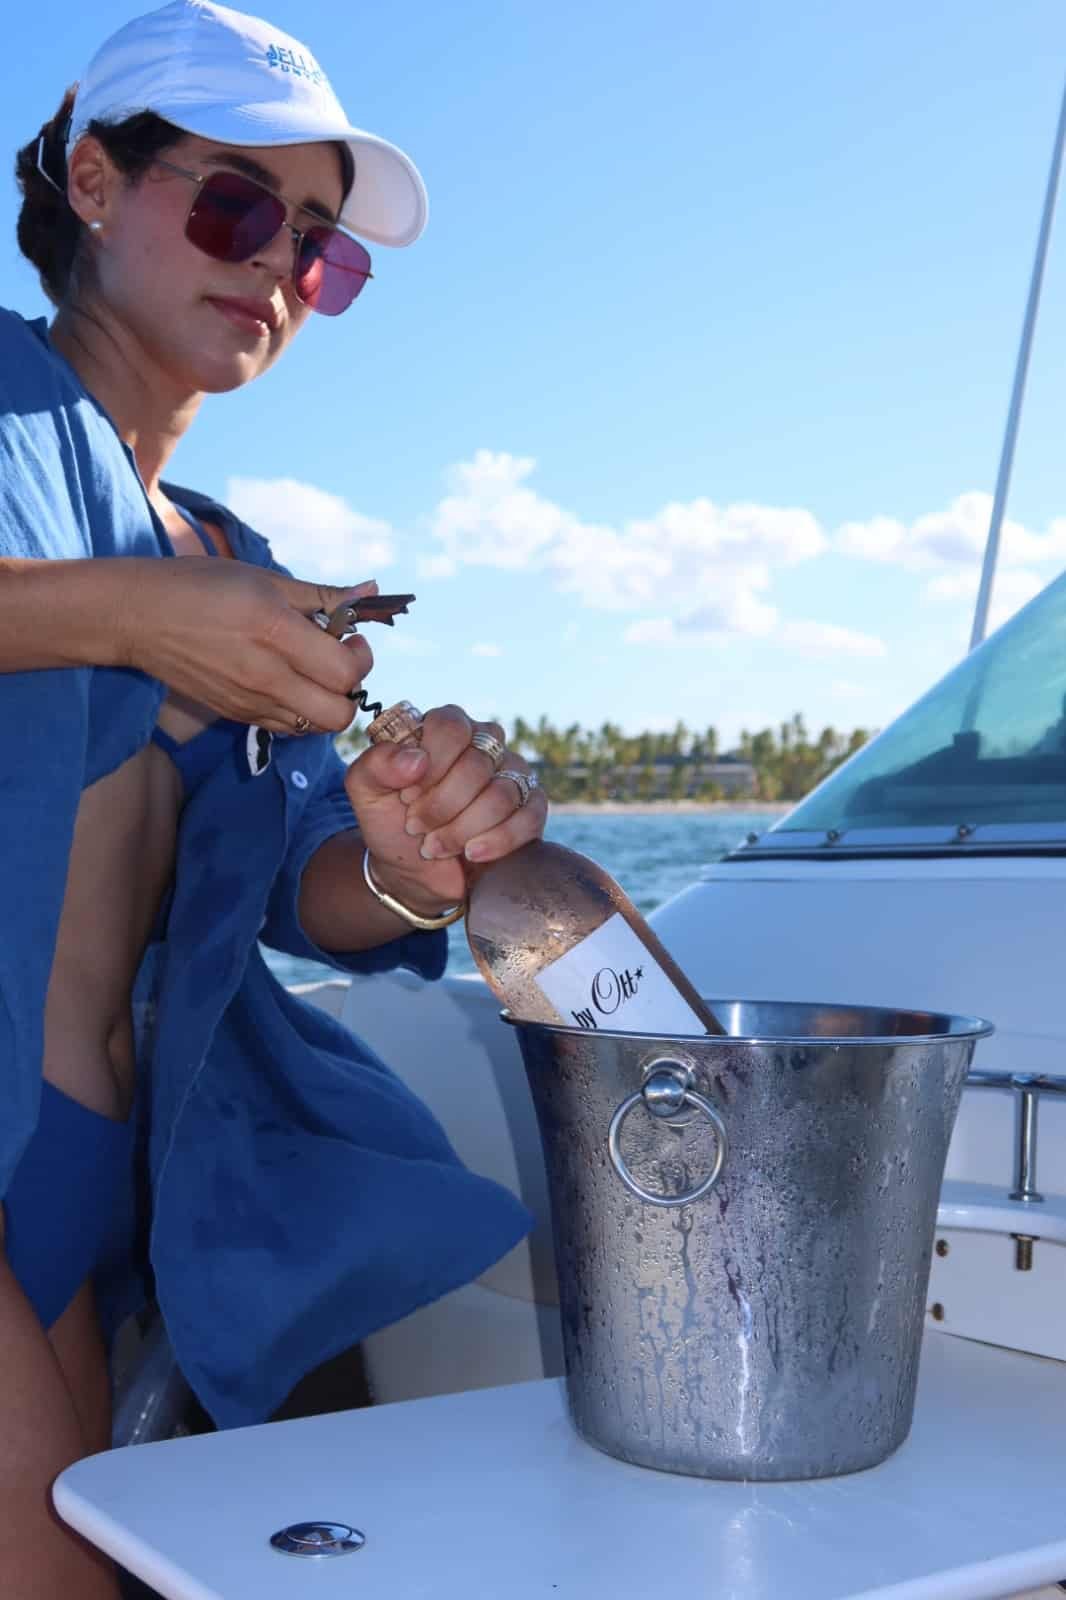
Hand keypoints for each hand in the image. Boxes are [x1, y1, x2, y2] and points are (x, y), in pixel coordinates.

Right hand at [120, 561, 376, 732]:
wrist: (137, 617)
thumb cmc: (200, 586)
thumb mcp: (264, 579)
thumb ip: (321, 595)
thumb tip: (370, 591)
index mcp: (275, 632)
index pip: (345, 671)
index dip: (360, 656)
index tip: (349, 637)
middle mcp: (265, 676)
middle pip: (338, 714)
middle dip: (351, 689)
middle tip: (338, 659)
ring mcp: (249, 702)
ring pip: (315, 727)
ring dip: (327, 703)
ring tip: (312, 671)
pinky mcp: (236, 715)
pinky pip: (287, 727)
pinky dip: (300, 711)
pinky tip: (288, 682)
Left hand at [344, 705, 547, 911]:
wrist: (414, 873)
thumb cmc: (392, 824)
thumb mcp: (366, 794)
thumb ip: (375, 766)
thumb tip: (416, 759)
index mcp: (444, 729)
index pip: (450, 726)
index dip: (431, 765)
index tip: (408, 796)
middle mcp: (484, 743)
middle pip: (476, 764)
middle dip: (441, 807)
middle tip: (417, 826)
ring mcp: (512, 773)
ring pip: (501, 794)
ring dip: (462, 830)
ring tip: (437, 846)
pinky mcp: (531, 807)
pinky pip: (529, 816)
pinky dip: (497, 841)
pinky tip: (473, 854)